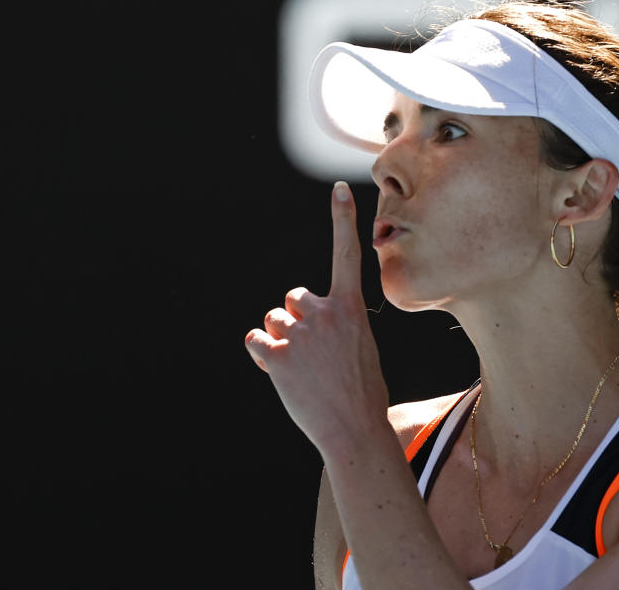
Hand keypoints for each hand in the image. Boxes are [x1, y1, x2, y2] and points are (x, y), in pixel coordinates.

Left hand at [244, 181, 388, 454]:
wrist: (355, 430)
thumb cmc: (362, 392)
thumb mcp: (361, 347)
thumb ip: (338, 324)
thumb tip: (309, 326)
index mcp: (350, 307)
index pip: (347, 254)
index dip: (343, 218)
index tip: (340, 188)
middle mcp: (323, 312)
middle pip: (292, 298)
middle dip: (294, 320)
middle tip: (311, 353)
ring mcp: (298, 333)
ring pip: (273, 320)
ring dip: (279, 340)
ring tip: (301, 369)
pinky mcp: (276, 356)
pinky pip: (256, 340)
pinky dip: (262, 354)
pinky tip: (279, 373)